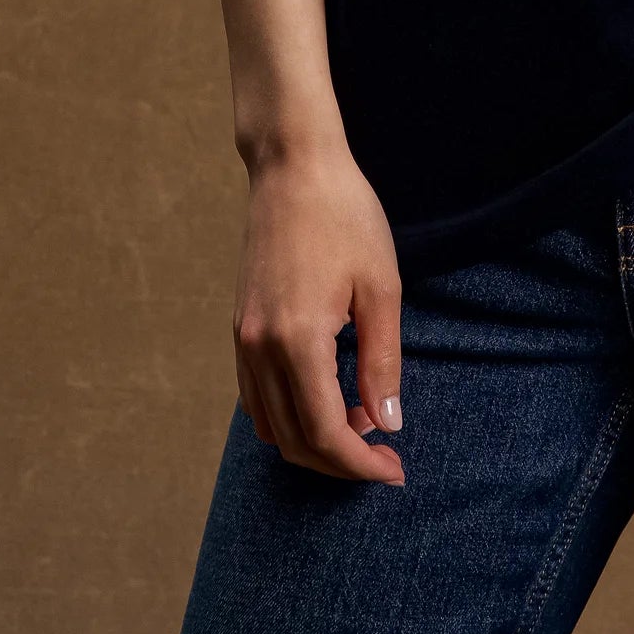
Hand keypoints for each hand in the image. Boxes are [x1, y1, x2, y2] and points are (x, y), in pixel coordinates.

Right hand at [232, 141, 406, 481]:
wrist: (292, 165)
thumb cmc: (344, 216)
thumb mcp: (380, 287)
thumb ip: (382, 362)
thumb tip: (387, 425)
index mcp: (297, 341)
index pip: (326, 434)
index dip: (361, 464)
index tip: (395, 469)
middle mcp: (259, 349)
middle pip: (295, 441)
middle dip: (341, 463)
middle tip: (384, 457)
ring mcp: (243, 339)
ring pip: (270, 426)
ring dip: (314, 442)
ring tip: (361, 425)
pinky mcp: (239, 328)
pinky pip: (256, 398)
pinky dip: (288, 417)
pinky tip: (326, 400)